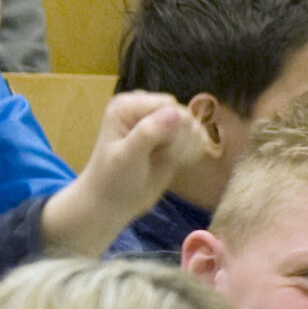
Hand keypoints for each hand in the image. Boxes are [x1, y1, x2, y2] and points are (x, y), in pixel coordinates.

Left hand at [44, 94, 209, 255]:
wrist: (112, 203)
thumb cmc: (112, 180)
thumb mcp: (127, 157)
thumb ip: (148, 133)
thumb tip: (175, 112)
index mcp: (128, 105)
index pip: (168, 105)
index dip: (173, 129)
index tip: (159, 152)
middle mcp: (145, 108)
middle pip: (184, 115)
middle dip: (178, 141)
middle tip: (158, 159)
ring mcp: (160, 122)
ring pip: (193, 128)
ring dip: (184, 149)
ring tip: (162, 162)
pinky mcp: (172, 138)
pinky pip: (196, 139)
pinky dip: (189, 154)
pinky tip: (172, 164)